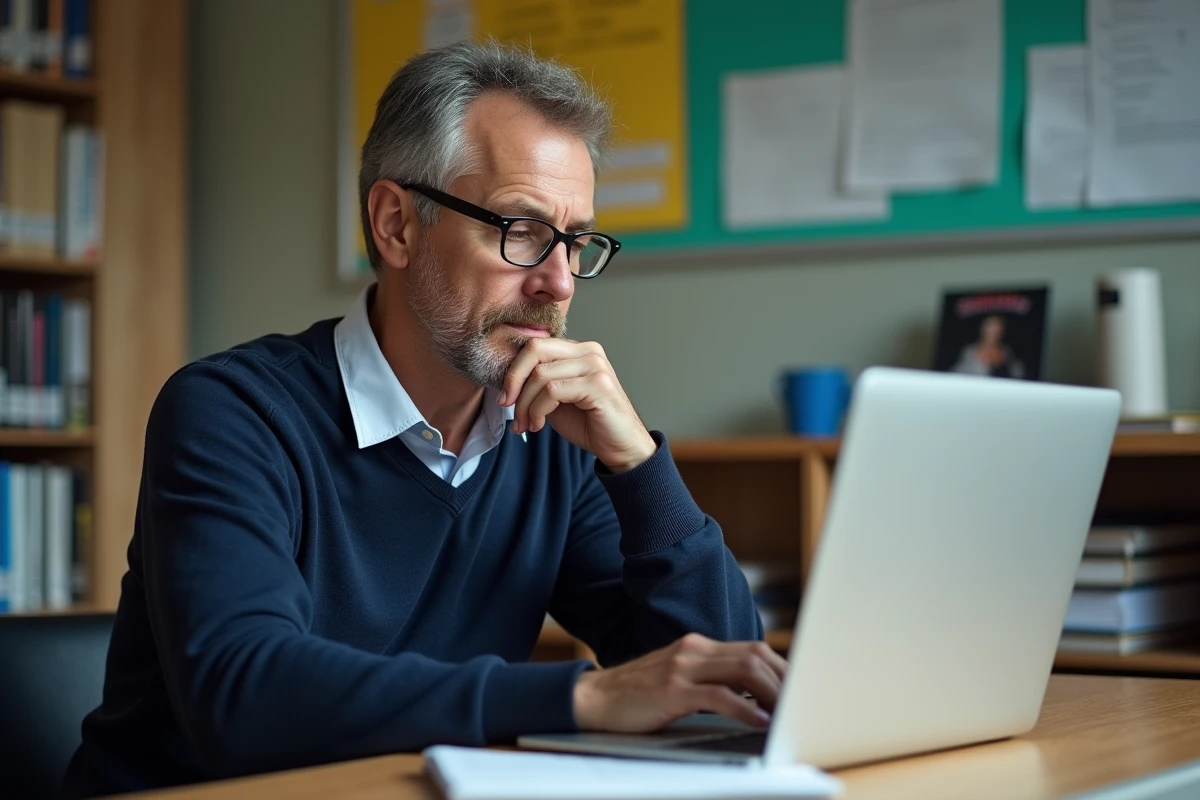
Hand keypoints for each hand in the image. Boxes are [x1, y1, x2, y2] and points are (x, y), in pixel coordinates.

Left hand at [500, 338, 655, 472]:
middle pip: (535, 350)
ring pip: (541, 374)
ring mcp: (595, 366)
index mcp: (577, 350)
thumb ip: (538, 383)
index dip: (513, 370)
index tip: (505, 397)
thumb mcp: (555, 399)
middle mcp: (588, 351)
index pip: (535, 345)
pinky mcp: (598, 384)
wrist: (620, 447)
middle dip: (514, 380)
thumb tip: (507, 381)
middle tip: (507, 405)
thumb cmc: (589, 423)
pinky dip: (538, 410)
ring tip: (526, 424)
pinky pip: (552, 391)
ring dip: (525, 404)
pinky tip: (539, 425)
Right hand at [572, 633, 787, 732]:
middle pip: (755, 655)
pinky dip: (746, 709)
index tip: (799, 689)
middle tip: (802, 704)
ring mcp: (683, 667)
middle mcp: (694, 650)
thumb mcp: (678, 679)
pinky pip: (720, 696)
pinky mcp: (672, 690)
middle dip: (785, 680)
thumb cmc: (638, 696)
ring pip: (744, 671)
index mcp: (697, 646)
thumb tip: (753, 698)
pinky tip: (759, 722)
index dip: (782, 668)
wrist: (593, 699)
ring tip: (787, 714)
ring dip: (773, 693)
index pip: (753, 649)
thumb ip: (709, 679)